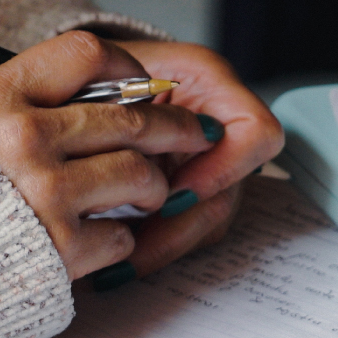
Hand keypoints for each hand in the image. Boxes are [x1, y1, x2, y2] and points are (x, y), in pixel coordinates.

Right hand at [0, 31, 221, 280]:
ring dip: (151, 188)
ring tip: (143, 197)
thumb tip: (92, 101)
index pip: (84, 53)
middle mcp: (21, 137)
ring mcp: (44, 192)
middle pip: (128, 116)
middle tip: (194, 137)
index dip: (127, 67)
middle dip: (173, 129)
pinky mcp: (59, 248)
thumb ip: (11, 109)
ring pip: (138, 172)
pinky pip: (121, 235)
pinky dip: (118, 241)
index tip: (143, 85)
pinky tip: (98, 243)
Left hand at [114, 40, 282, 278]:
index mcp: (211, 84)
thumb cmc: (92, 69)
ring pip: (207, 222)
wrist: (81, 77)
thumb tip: (132, 169)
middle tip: (130, 254)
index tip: (171, 194)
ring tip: (115, 268)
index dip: (222, 170)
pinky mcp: (188, 191)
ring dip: (161, 247)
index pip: (256, 133)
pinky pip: (184, 230)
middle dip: (177, 229)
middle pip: (228, 193)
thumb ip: (120, 108)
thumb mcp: (101, 72)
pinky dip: (150, 247)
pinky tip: (115, 264)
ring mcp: (209, 163)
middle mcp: (220, 126)